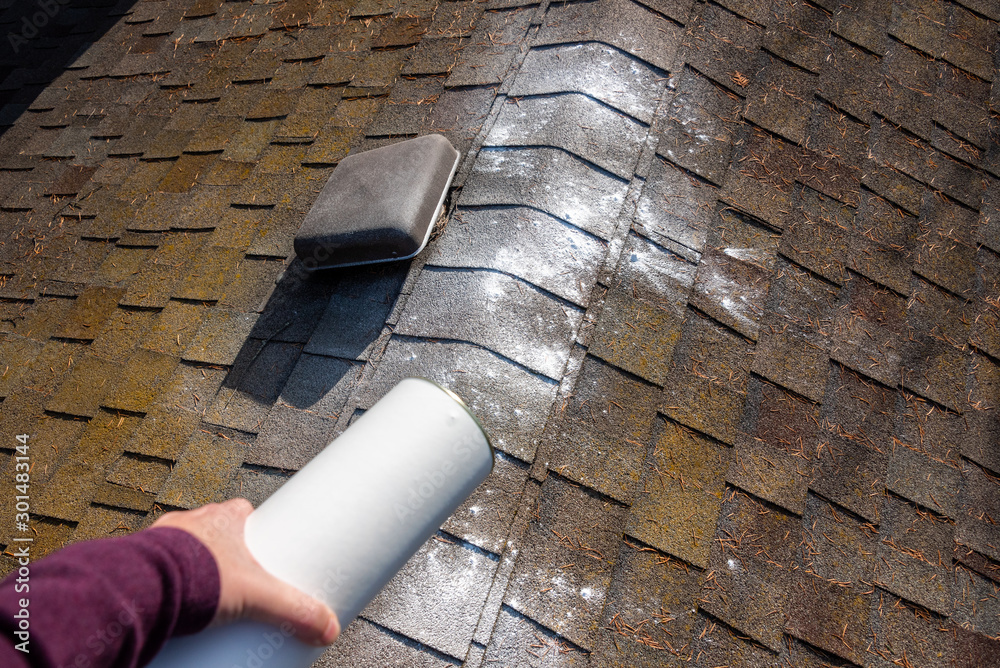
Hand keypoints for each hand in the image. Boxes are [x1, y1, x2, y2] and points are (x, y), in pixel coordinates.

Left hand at [152, 498, 339, 645]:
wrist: (142, 588)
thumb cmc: (197, 578)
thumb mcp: (258, 597)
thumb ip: (295, 611)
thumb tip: (328, 629)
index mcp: (225, 517)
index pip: (245, 511)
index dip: (255, 529)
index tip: (264, 549)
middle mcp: (194, 520)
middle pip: (216, 530)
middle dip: (226, 552)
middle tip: (238, 580)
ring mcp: (165, 538)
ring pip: (186, 546)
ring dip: (195, 564)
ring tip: (206, 594)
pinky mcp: (141, 560)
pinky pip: (159, 563)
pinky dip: (167, 577)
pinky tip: (174, 598)